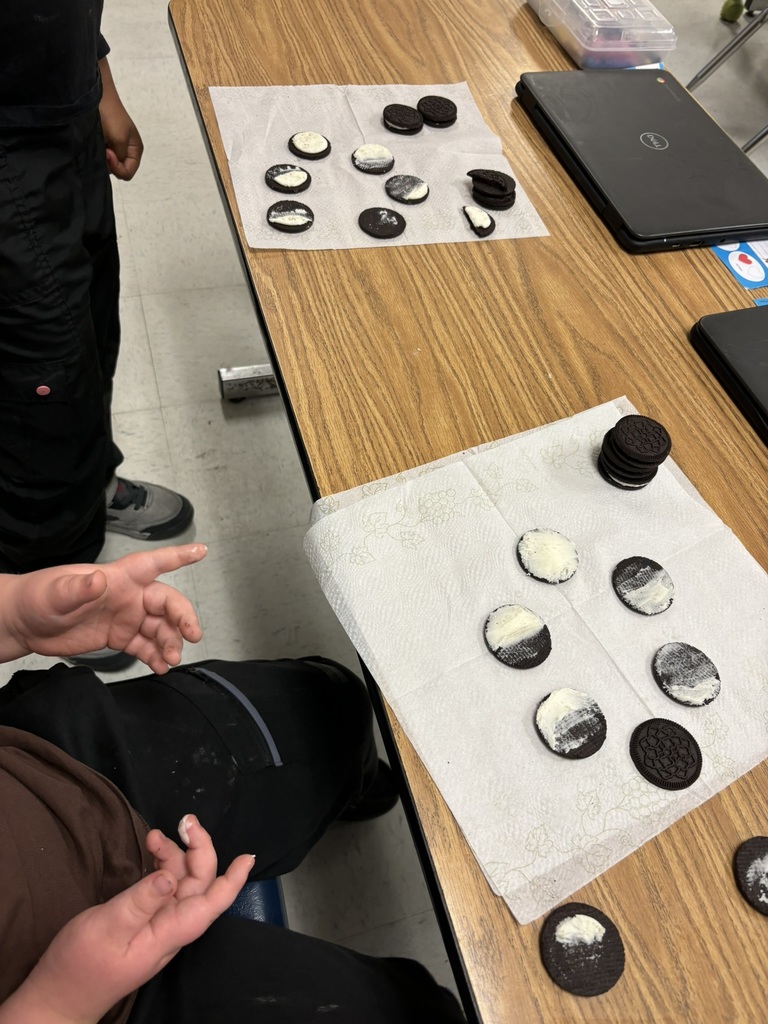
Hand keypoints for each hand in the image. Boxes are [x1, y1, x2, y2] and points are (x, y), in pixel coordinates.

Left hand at [0, 544, 205, 673]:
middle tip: (191, 635)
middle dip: (183, 618)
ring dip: (171, 643)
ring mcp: (125, 617)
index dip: (178, 556)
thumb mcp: (56, 592)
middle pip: (166, 603)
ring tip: (171, 660)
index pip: (153, 563)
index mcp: (118, 578)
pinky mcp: (119, 637)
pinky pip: (145, 647)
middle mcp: (128, 596)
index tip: (201, 551)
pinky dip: (156, 656)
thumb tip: (98, 580)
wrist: (25, 624)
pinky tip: (161, 667)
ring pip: (160, 628)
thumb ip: (78, 587)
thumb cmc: (38, 597)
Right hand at [0, 817, 253, 1023]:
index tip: (248, 856)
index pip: (211, 903)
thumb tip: (170, 876)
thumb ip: (139, 901)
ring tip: (154, 835)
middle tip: (183, 820)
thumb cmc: (80, 966)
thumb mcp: (106, 928)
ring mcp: (157, 924)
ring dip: (174, 854)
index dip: (232, 880)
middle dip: (197, 848)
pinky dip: (162, 865)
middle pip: (199, 883)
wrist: (58, 997)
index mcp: (169, 932)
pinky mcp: (143, 921)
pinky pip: (163, 888)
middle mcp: (170, 927)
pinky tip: (152, 851)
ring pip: (181, 881)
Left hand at [98, 57, 143, 179]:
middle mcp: (126, 152)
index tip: (108, 153)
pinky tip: (95, 141)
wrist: (96, 95)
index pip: (127, 173)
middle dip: (109, 163)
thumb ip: (118, 159)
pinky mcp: (104, 142)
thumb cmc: (111, 114)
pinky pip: (101, 156)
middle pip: (118, 170)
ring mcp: (115, 147)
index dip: (117, 168)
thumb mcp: (119, 140)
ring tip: (98, 141)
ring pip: (108, 164)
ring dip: (102, 156)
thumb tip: (111, 167)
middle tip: (103, 147)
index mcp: (135, 151)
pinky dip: (97, 151)